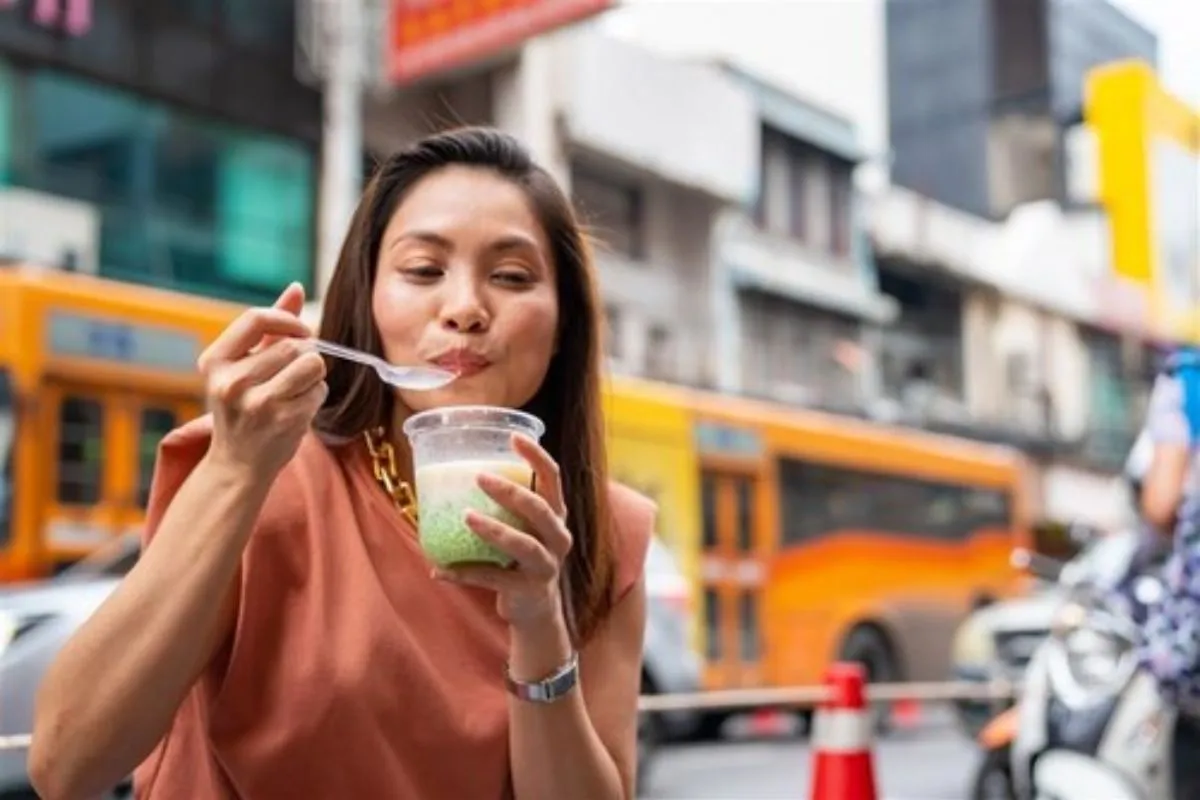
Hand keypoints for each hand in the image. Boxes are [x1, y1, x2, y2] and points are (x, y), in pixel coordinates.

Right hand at [199, 283, 326, 481]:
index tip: (301, 331)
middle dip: (306, 354)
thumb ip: (270, 327)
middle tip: (295, 372)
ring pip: (312, 365)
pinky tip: (297, 409)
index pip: (256, 318)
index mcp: (214, 361)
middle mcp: (230, 381)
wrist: (237, 464)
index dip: (288, 319)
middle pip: (294, 344)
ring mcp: (257, 403)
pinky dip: (316, 396)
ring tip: (296, 389)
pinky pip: (319, 391)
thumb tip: (296, 287)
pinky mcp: (283, 420)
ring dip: (314, 375)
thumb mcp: (244, 364)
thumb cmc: (243, 408)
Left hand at [434, 434, 572, 631]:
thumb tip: (454, 473)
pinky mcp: (528, 590)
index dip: (536, 456)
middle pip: (539, 509)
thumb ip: (505, 505)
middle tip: (479, 477)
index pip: (553, 478)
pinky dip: (465, 573)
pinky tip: (439, 570)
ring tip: (466, 516)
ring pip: (523, 544)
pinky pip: (494, 578)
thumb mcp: (522, 528)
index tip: (513, 436)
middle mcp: (558, 537)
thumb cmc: (521, 558)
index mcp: (556, 515)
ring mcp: (546, 565)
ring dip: (493, 529)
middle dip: (510, 491)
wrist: (535, 610)